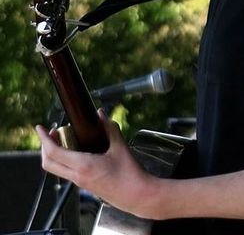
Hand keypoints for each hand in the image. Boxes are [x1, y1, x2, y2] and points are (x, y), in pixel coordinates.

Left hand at [36, 109, 157, 217]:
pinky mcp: (85, 185)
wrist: (137, 195)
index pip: (54, 153)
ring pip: (57, 169)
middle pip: (48, 164)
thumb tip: (101, 114)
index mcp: (83, 166)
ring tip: (65, 139)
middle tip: (52, 132)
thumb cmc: (129, 174)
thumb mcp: (120, 147)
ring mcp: (80, 182)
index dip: (44, 139)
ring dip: (55, 154)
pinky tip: (77, 150)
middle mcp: (77, 176)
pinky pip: (67, 172)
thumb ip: (109, 128)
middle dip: (45, 147)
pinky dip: (65, 160)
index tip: (40, 128)